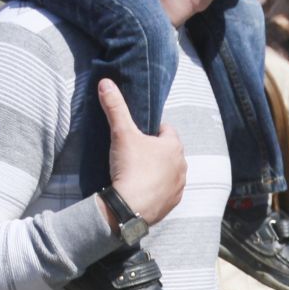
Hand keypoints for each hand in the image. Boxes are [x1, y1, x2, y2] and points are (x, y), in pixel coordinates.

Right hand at [100, 79, 184, 225]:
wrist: (129, 207)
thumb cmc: (131, 167)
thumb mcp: (121, 133)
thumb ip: (115, 107)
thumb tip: (106, 82)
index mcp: (174, 146)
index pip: (166, 129)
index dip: (150, 129)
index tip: (137, 134)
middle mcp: (182, 166)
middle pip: (167, 151)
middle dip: (154, 150)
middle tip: (134, 153)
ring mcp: (179, 186)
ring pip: (168, 171)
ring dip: (157, 170)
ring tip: (137, 172)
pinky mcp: (173, 203)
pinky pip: (166, 190)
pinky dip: (156, 188)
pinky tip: (141, 189)